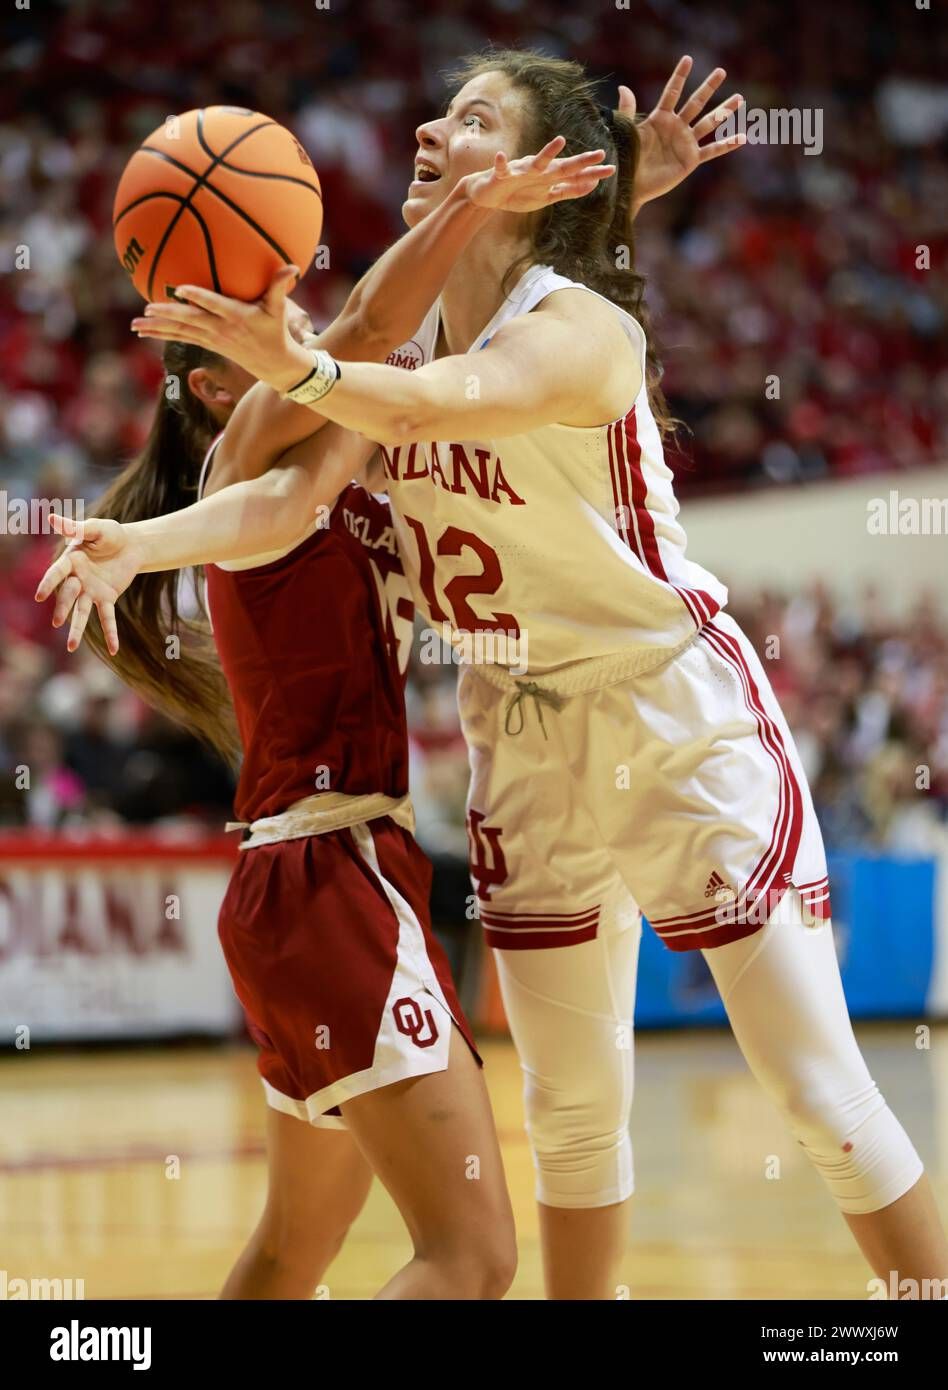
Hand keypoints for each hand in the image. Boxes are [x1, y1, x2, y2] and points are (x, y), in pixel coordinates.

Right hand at [34, 514, 147, 653]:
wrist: (132, 544)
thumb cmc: (109, 533)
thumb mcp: (96, 528)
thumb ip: (77, 528)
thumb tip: (52, 518)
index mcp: (70, 561)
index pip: (57, 573)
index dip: (49, 584)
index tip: (39, 596)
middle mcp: (77, 579)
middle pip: (68, 595)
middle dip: (63, 608)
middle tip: (57, 622)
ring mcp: (91, 591)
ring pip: (81, 611)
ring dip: (76, 629)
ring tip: (71, 647)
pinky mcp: (107, 598)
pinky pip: (107, 617)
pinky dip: (110, 633)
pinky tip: (114, 649)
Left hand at [131, 265, 314, 392]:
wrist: (275, 365)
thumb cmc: (277, 331)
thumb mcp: (280, 309)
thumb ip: (280, 285)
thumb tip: (293, 266)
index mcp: (236, 317)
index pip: (214, 305)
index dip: (197, 297)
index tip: (180, 289)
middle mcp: (220, 330)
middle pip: (189, 322)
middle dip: (167, 316)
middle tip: (145, 311)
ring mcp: (211, 339)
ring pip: (180, 333)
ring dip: (157, 329)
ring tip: (134, 325)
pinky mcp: (207, 344)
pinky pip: (181, 338)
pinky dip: (163, 335)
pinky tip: (145, 332)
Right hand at [462, 137, 614, 212]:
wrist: (490, 194)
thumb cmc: (519, 193)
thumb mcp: (548, 196)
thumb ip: (569, 190)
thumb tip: (592, 184)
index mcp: (549, 177)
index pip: (574, 175)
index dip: (591, 173)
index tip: (611, 169)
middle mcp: (538, 171)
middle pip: (562, 167)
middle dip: (580, 162)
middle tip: (599, 154)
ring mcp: (520, 172)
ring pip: (536, 162)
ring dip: (547, 152)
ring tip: (559, 141)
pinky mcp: (502, 176)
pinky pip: (501, 169)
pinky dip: (500, 163)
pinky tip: (501, 156)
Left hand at [620, 55, 744, 212]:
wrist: (632, 185)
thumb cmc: (628, 159)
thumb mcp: (627, 132)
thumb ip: (628, 110)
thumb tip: (623, 87)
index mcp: (660, 118)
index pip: (672, 93)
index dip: (679, 77)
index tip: (688, 59)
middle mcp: (676, 127)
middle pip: (696, 103)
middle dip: (708, 87)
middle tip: (721, 71)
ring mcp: (686, 142)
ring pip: (709, 122)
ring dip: (724, 111)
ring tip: (739, 98)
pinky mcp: (691, 159)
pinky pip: (712, 151)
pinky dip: (727, 145)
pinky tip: (742, 138)